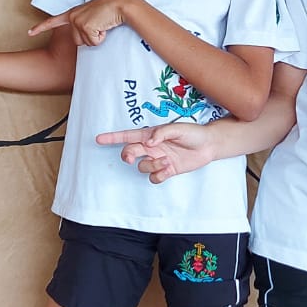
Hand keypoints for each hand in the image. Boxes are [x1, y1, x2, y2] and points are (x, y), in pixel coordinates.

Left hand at [28, 0, 133, 45]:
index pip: (53, 21)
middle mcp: (72, 16)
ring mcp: (78, 21)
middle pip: (77, 41)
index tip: (30, 33)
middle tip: (100, 24)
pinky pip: (94, 42)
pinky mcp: (85, 26)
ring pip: (85, 43)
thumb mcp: (94, 15)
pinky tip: (105, 26)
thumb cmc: (111, 9)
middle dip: (90, 37)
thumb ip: (86, 23)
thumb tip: (85, 36)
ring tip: (103, 24)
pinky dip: (102, 38)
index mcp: (73, 12)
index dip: (41, 28)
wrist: (120, 3)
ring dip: (97, 38)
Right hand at [96, 123, 218, 183]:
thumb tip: (149, 142)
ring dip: (152, 165)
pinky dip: (159, 175)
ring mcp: (158, 159)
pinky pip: (154, 177)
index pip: (127, 136)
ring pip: (142, 167)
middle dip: (127, 155)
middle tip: (130, 158)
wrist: (208, 145)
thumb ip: (162, 133)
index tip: (98, 139)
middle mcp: (151, 148)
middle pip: (130, 153)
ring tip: (167, 160)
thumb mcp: (178, 128)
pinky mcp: (166, 170)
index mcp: (150, 135)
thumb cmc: (193, 133)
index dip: (112, 138)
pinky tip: (169, 168)